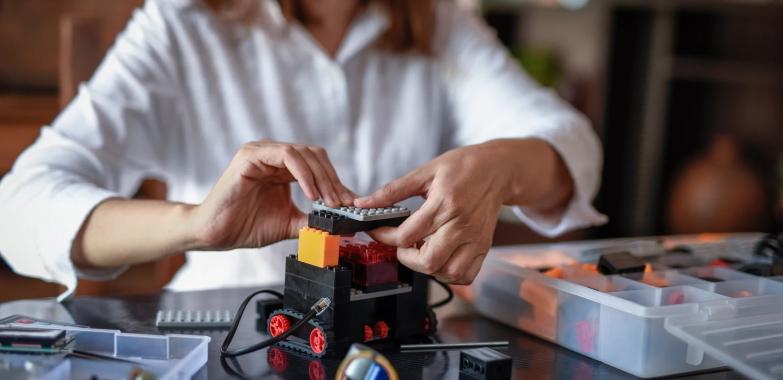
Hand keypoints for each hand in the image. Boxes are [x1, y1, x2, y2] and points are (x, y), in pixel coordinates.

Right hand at [191, 140, 354, 250]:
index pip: (318, 164)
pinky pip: (286, 155)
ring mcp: (261, 152)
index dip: (336, 182)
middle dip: (332, 180)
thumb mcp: (289, 223)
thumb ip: (313, 220)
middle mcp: (273, 154)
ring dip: (321, 178)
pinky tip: (311, 194)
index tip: (350, 204)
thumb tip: (343, 226)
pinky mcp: (251, 155)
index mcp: (282, 167)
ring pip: (303, 153)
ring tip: (329, 201)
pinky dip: (304, 173)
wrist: (216, 234)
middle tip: (342, 203)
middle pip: (315, 155)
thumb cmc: (246, 225)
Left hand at [355, 139, 572, 283]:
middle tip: (402, 246)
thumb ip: (393, 190)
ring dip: (429, 269)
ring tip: (422, 252)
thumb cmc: (463, 167)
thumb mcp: (425, 171)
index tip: (378, 231)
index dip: (385, 237)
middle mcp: (461, 226)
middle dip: (406, 259)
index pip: (407, 235)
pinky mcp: (483, 247)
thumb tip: (364, 202)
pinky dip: (449, 275)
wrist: (498, 169)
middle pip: (428, 261)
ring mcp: (474, 239)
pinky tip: (440, 259)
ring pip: (449, 273)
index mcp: (444, 204)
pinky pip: (466, 275)